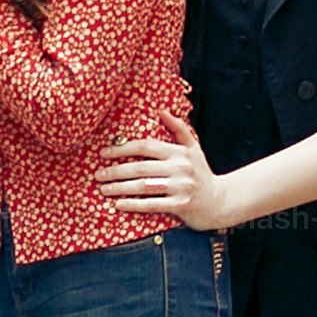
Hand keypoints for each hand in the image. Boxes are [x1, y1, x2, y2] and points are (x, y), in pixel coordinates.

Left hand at [93, 118, 229, 229]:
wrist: (219, 202)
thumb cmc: (200, 173)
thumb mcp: (193, 148)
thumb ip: (178, 129)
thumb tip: (161, 110)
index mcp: (180, 152)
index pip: (146, 146)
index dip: (122, 148)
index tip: (103, 153)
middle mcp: (181, 167)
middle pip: (141, 167)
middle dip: (116, 170)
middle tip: (97, 174)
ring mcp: (181, 187)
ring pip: (144, 186)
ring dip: (120, 188)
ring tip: (103, 189)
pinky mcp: (181, 205)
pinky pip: (152, 204)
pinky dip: (134, 205)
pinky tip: (119, 204)